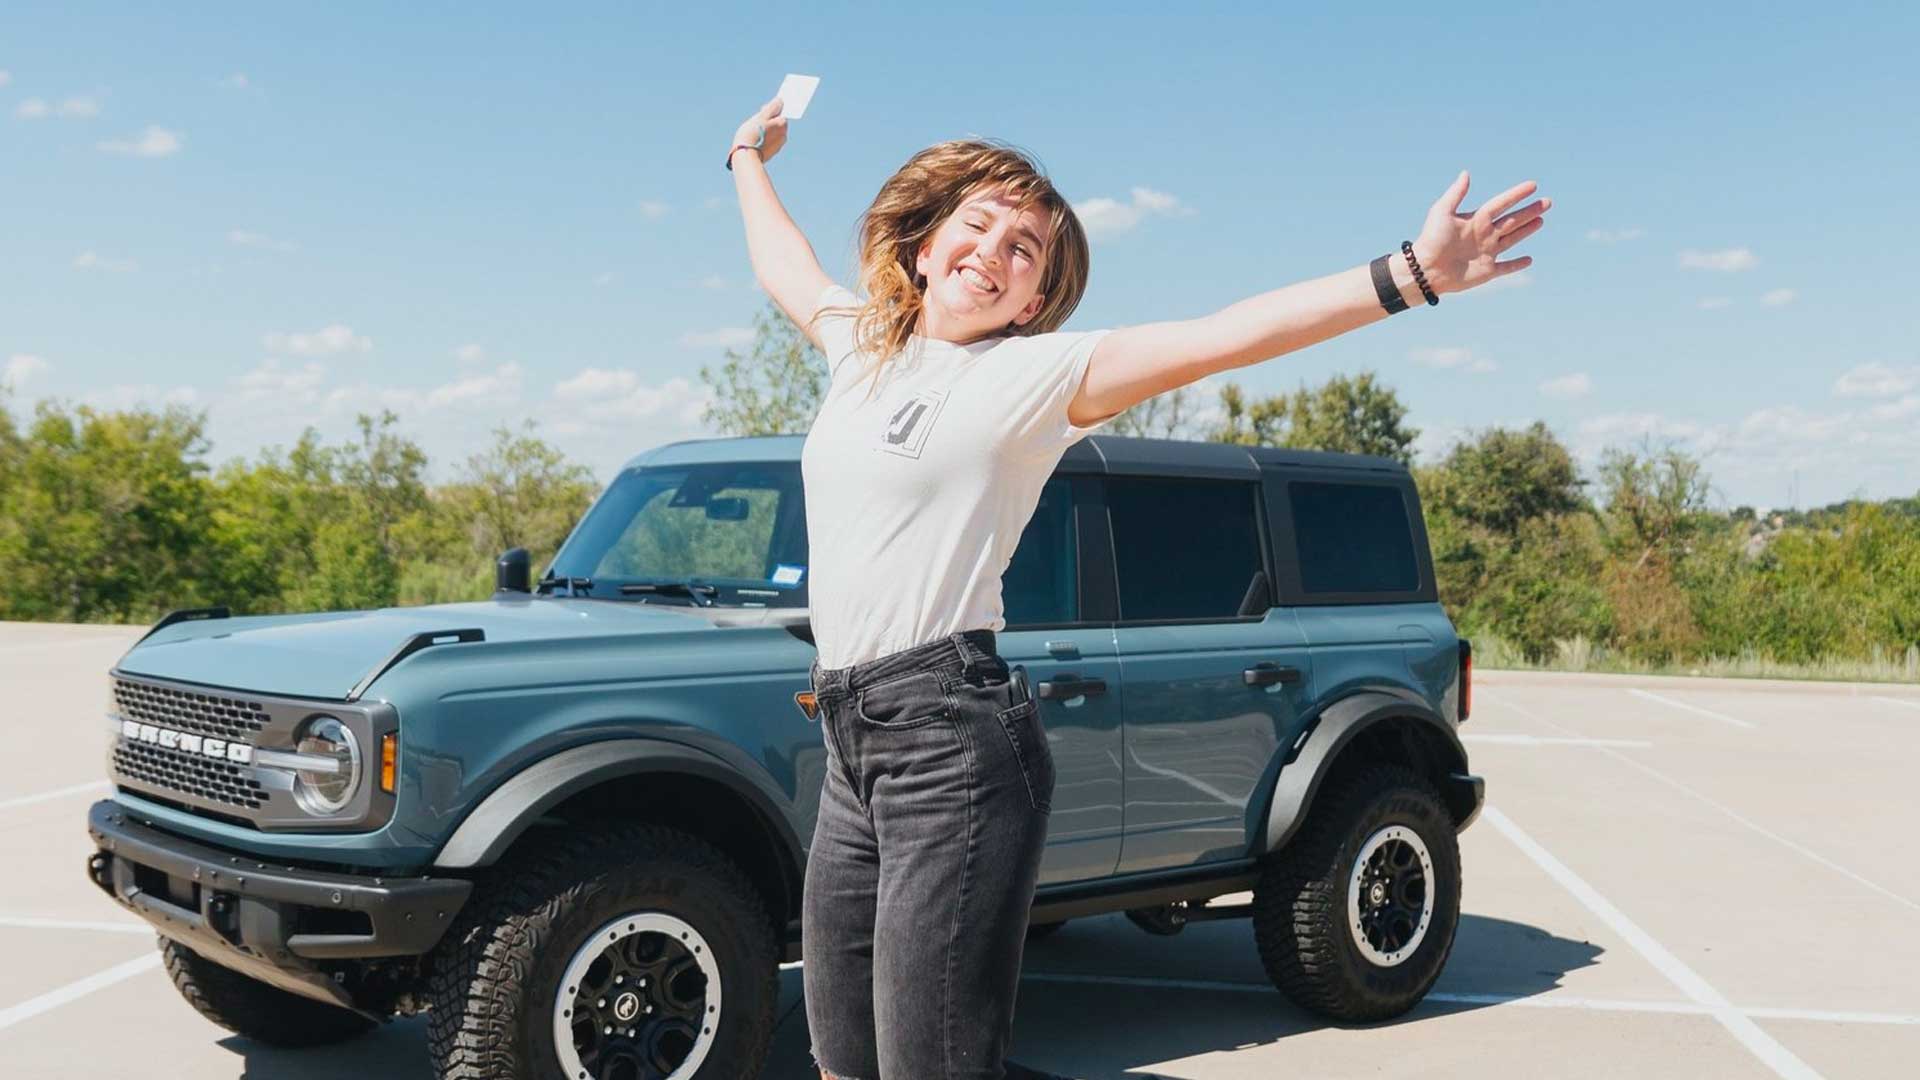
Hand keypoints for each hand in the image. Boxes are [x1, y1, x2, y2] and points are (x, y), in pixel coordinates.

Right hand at [731, 98, 788, 166]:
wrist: (745, 156)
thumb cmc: (752, 134)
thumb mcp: (761, 117)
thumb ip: (772, 107)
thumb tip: (780, 101)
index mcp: (782, 125)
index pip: (780, 112)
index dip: (770, 109)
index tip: (762, 110)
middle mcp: (783, 135)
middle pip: (776, 123)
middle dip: (767, 120)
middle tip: (755, 121)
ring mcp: (778, 146)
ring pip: (771, 133)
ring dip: (764, 130)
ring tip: (753, 132)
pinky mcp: (771, 153)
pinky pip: (768, 142)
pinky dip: (763, 139)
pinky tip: (754, 140)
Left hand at [1410, 172, 1550, 294]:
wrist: (1425, 270)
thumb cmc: (1431, 239)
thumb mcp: (1442, 211)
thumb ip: (1456, 193)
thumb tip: (1466, 173)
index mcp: (1476, 219)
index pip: (1502, 203)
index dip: (1517, 195)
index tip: (1533, 185)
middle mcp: (1484, 235)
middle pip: (1513, 220)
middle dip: (1530, 211)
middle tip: (1548, 202)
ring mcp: (1487, 253)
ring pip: (1513, 239)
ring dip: (1527, 230)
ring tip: (1541, 220)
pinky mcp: (1487, 271)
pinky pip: (1506, 267)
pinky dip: (1517, 264)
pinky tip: (1529, 259)